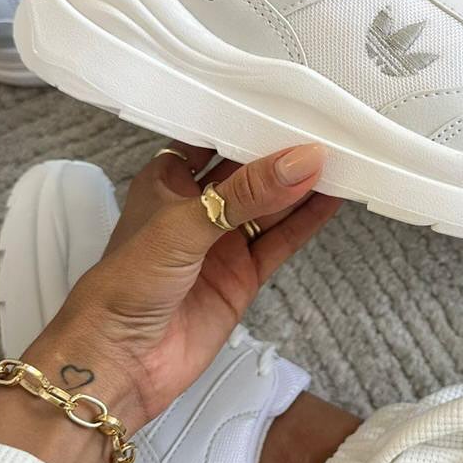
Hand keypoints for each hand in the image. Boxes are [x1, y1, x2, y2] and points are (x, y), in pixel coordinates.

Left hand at [0, 143, 339, 462]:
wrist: (119, 364)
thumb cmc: (127, 284)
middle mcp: (197, 208)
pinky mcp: (242, 276)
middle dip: (284, 152)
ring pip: (271, 206)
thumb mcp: (184, 225)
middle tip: (328, 126)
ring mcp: (222, 243)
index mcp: (168, 181)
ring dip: (302, 186)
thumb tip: (303, 160)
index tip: (289, 98)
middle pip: (249, 172)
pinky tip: (333, 199)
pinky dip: (307, 222)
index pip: (214, 139)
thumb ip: (246, 194)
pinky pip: (280, 241)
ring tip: (343, 157)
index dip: (248, 119)